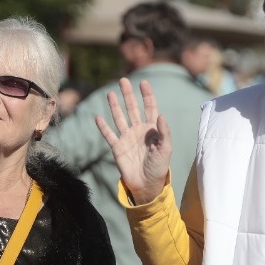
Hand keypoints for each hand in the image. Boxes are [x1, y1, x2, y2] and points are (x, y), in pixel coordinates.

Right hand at [95, 77, 172, 203]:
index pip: (149, 107)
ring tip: (110, 93)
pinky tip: (98, 117)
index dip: (147, 95)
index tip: (144, 82)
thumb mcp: (166, 149)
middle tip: (123, 80)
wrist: (147, 185)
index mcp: (152, 129)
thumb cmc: (159, 167)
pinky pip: (109, 135)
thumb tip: (160, 115)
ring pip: (119, 117)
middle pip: (132, 108)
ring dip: (115, 105)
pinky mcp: (117, 147)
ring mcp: (127, 138)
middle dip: (128, 94)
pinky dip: (103, 126)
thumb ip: (164, 132)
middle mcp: (138, 130)